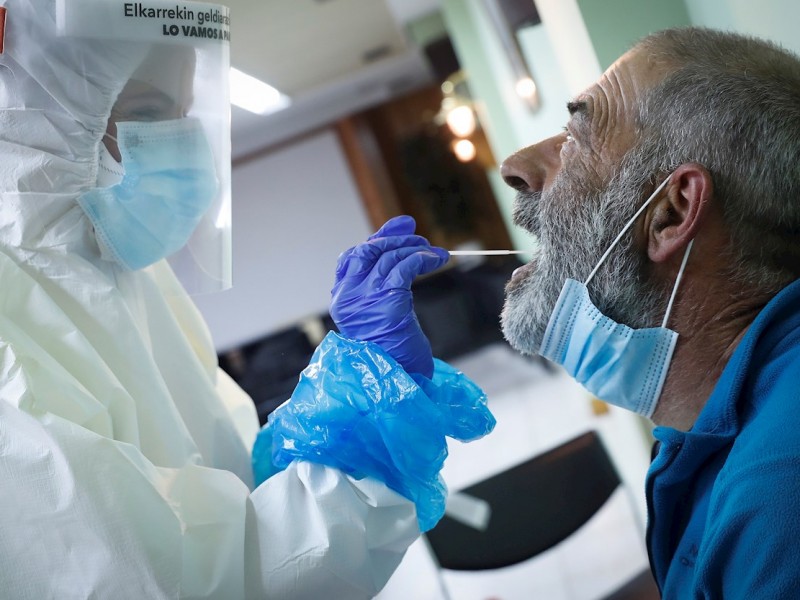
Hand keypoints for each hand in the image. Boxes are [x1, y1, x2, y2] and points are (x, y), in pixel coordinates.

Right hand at [330, 215, 448, 377]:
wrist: (396, 381)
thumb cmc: (392, 354)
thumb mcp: (380, 316)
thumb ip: (380, 290)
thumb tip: (399, 259)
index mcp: (342, 299)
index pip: (352, 257)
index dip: (377, 239)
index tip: (400, 229)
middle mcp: (348, 296)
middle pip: (367, 250)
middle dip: (394, 237)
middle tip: (417, 235)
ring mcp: (366, 298)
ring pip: (389, 257)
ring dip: (415, 248)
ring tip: (436, 253)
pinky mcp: (388, 303)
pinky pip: (405, 268)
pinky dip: (423, 258)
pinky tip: (437, 260)